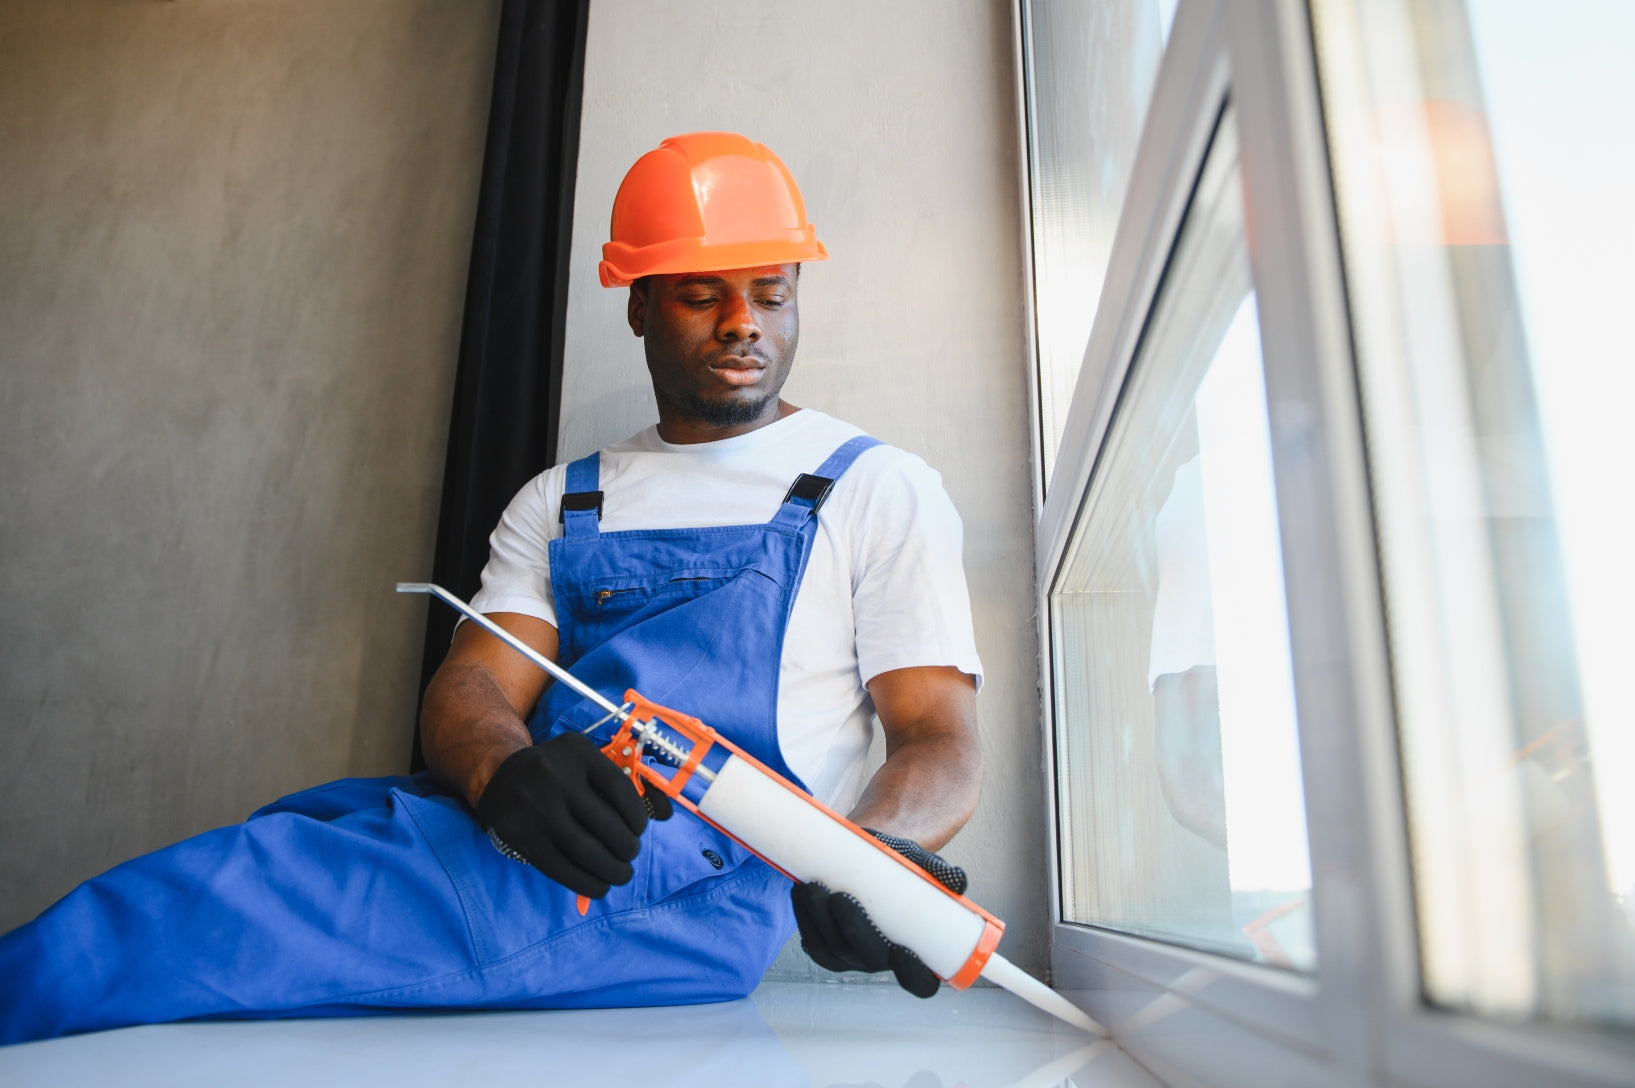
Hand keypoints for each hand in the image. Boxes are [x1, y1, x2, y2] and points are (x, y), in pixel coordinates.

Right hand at [476, 732, 672, 897]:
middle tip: (630, 854)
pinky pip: (560, 868)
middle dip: (627, 848)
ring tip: (621, 874)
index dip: (637, 816)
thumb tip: (667, 813)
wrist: (501, 778)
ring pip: (585, 851)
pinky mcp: (521, 836)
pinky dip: (586, 884)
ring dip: (611, 870)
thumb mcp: (588, 764)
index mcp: (577, 752)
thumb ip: (628, 782)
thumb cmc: (561, 773)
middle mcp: (555, 776)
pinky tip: (599, 886)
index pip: (620, 788)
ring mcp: (536, 808)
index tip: (640, 830)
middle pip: (605, 825)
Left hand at [790, 830, 967, 998]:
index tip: (903, 948)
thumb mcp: (917, 862)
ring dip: (820, 921)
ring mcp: (850, 957)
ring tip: (814, 887)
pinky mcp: (824, 946)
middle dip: (854, 931)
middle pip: (870, 961)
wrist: (863, 856)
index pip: (920, 982)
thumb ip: (936, 871)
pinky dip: (804, 917)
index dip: (912, 973)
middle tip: (842, 897)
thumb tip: (956, 880)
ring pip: (835, 951)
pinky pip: (812, 942)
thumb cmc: (896, 866)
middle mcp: (882, 960)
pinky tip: (801, 892)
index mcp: (915, 953)